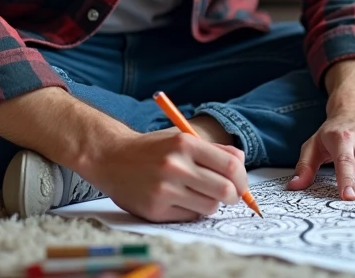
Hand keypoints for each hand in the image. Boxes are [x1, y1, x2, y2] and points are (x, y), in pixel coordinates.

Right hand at [87, 129, 249, 221]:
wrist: (111, 158)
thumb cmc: (152, 149)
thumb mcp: (181, 138)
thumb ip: (213, 150)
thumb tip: (241, 162)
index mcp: (185, 143)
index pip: (231, 165)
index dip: (242, 178)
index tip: (241, 183)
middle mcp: (175, 165)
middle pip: (225, 190)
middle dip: (233, 195)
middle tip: (229, 195)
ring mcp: (164, 189)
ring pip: (210, 206)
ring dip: (211, 203)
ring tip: (200, 194)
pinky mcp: (155, 209)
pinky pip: (190, 216)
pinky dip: (192, 210)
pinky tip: (181, 200)